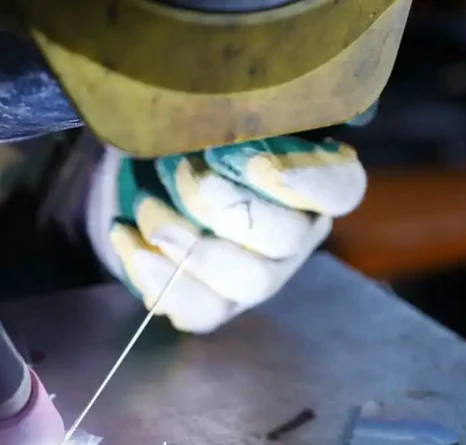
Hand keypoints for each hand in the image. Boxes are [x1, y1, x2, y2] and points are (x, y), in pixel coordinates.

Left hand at [85, 136, 366, 333]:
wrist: (144, 179)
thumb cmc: (189, 138)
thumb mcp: (217, 113)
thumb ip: (248, 112)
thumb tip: (274, 112)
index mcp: (312, 187)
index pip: (340, 189)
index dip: (303, 177)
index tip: (244, 155)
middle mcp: (294, 240)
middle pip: (287, 240)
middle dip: (225, 206)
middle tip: (177, 171)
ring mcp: (258, 279)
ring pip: (248, 282)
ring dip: (189, 244)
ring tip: (145, 206)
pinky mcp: (218, 306)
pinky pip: (200, 312)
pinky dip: (157, 276)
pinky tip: (125, 235)